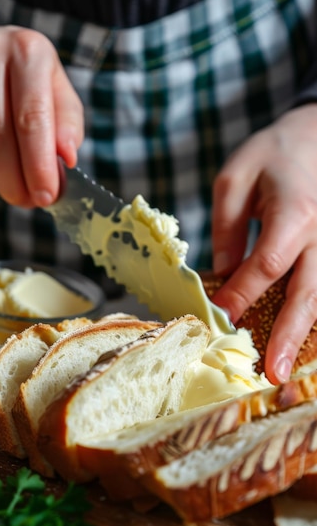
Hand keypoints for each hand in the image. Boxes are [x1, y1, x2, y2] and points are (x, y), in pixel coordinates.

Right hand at [0, 25, 83, 206]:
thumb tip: (67, 160)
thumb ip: (68, 128)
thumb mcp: (59, 95)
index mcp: (27, 51)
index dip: (39, 165)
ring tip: (7, 168)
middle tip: (26, 202)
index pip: (31, 118)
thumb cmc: (29, 84)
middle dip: (14, 180)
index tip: (46, 196)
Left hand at [211, 104, 316, 383]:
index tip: (218, 317)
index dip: (242, 294)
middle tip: (273, 373)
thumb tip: (222, 274)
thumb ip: (227, 227)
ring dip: (304, 334)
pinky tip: (302, 340)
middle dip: (287, 335)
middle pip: (307, 292)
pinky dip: (314, 315)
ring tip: (287, 368)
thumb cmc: (274, 152)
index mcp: (294, 211)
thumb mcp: (235, 178)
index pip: (267, 264)